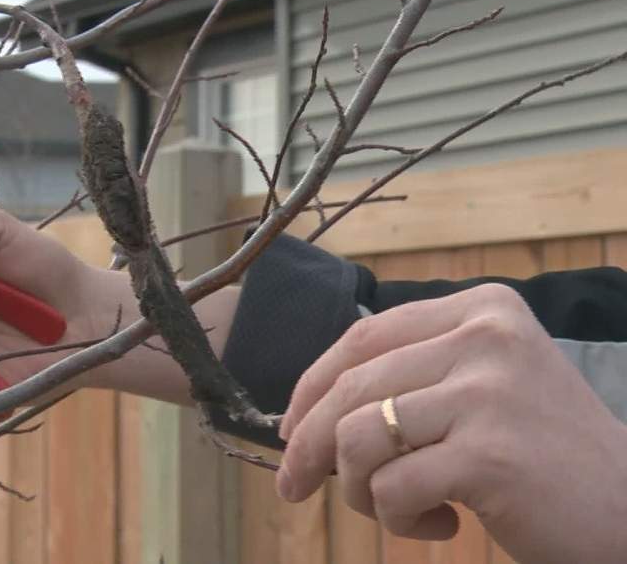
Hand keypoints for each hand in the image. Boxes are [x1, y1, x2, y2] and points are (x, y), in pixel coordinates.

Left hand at [276, 283, 626, 563]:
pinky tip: (440, 523)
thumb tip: (305, 407)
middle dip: (306, 444)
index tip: (289, 426)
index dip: (312, 384)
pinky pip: (391, 487)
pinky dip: (398, 518)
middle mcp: (485, 338)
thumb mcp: (486, 386)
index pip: (363, 337)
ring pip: (359, 437)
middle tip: (293, 486)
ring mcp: (488, 394)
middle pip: (351, 387)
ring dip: (358, 488)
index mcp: (482, 309)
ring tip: (396, 508)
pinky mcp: (490, 456)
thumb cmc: (544, 456)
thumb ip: (414, 375)